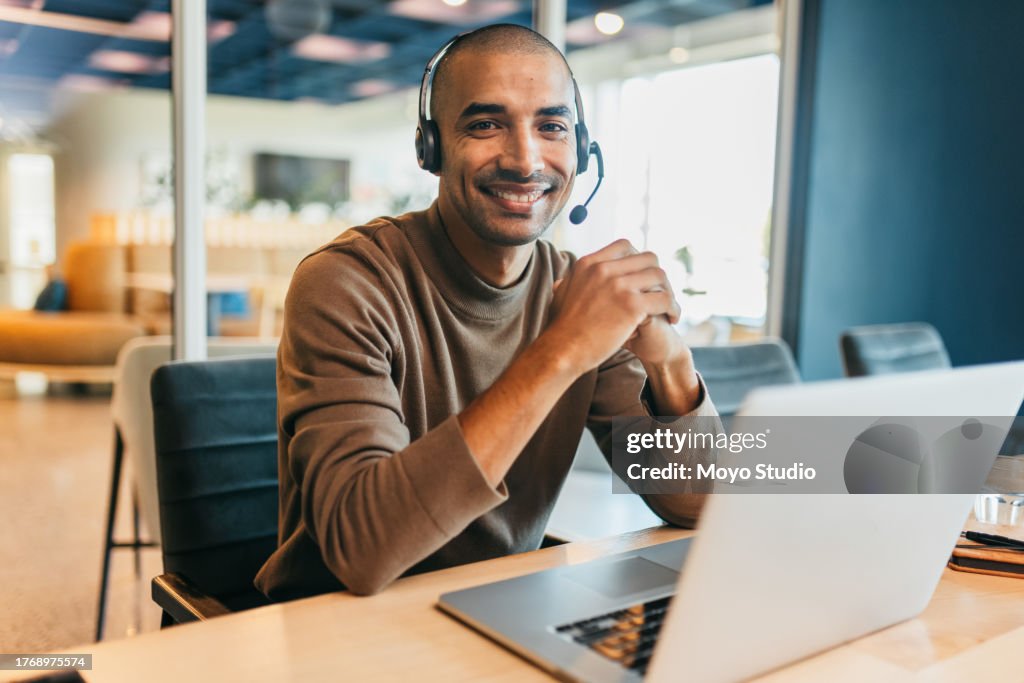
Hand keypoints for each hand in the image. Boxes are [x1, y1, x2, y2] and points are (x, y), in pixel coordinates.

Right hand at [545, 239, 680, 374]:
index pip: (625, 246)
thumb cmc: (561, 330)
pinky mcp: (631, 304)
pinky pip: (664, 299)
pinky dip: (672, 308)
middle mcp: (604, 269)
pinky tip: (671, 319)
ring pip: (659, 276)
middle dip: (658, 275)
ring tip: (669, 308)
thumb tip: (563, 282)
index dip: (638, 260)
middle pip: (647, 258)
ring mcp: (618, 285)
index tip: (642, 278)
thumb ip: (568, 284)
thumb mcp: (560, 296)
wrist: (562, 350)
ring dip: (668, 291)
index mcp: (588, 263)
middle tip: (660, 293)